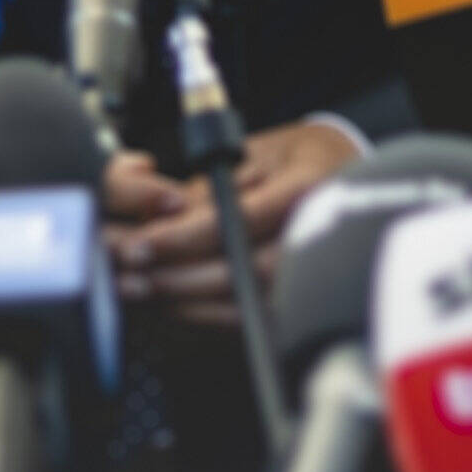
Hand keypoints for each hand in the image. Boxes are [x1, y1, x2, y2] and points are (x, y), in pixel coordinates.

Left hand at [109, 117, 364, 331]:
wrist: (340, 176)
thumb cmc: (292, 160)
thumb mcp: (250, 154)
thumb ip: (207, 190)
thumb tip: (157, 223)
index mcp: (308, 186)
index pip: (243, 219)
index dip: (187, 237)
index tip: (143, 243)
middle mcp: (319, 234)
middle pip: (245, 271)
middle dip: (178, 277)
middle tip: (131, 274)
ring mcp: (315, 273)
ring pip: (245, 303)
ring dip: (184, 300)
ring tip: (139, 289)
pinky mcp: (300, 300)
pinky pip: (249, 317)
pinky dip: (204, 314)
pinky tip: (170, 303)